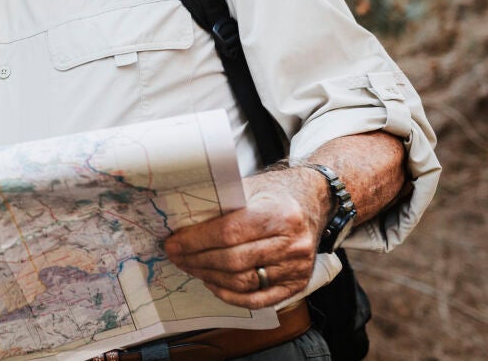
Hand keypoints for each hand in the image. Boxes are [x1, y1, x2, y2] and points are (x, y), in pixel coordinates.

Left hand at [163, 167, 326, 308]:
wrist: (313, 202)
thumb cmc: (276, 193)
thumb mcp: (249, 188)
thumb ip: (221, 204)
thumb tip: (182, 222)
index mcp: (279, 214)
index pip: (229, 232)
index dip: (196, 240)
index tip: (174, 242)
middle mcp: (293, 243)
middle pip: (233, 260)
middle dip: (197, 259)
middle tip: (176, 255)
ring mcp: (297, 268)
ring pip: (242, 281)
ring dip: (209, 276)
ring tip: (190, 266)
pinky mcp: (296, 285)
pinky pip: (258, 300)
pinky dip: (230, 295)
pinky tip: (212, 283)